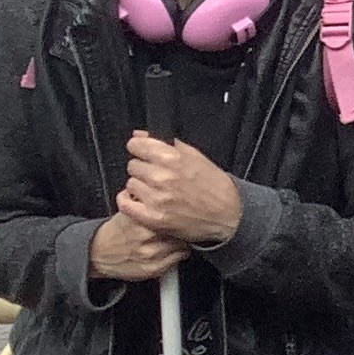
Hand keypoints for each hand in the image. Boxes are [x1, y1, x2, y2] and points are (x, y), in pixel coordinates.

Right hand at [89, 211, 185, 282]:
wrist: (97, 253)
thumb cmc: (116, 231)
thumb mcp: (128, 209)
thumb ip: (147, 202)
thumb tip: (167, 194)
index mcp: (141, 218)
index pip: (174, 213)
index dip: (177, 214)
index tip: (177, 215)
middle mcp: (147, 235)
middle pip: (180, 229)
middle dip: (179, 228)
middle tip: (175, 228)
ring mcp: (151, 253)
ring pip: (182, 245)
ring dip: (179, 243)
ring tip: (170, 240)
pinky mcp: (153, 269)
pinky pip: (177, 261)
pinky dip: (175, 256)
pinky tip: (167, 252)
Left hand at [120, 134, 244, 247]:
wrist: (228, 215)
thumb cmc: (214, 185)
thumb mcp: (195, 156)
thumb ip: (165, 143)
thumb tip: (139, 136)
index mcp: (172, 158)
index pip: (135, 146)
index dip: (140, 149)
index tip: (144, 154)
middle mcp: (161, 176)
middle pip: (133, 166)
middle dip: (143, 169)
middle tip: (157, 177)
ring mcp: (156, 198)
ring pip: (130, 184)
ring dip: (140, 187)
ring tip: (155, 191)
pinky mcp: (152, 218)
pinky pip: (125, 204)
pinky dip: (129, 202)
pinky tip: (140, 202)